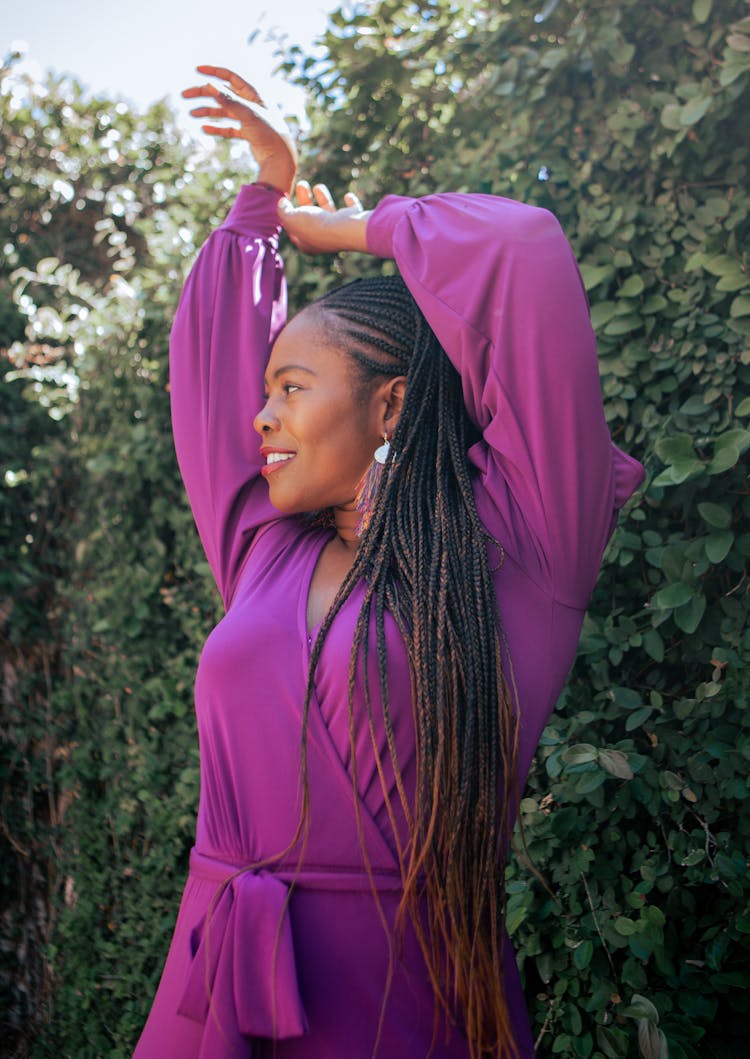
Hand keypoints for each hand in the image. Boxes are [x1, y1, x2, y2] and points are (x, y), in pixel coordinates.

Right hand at [182, 65, 296, 193]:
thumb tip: (209, 85)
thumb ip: (228, 100)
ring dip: (208, 111)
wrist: (281, 158)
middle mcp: (251, 104)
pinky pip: (229, 128)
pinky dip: (217, 128)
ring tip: (192, 115)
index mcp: (253, 93)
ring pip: (224, 111)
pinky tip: (205, 129)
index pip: (230, 77)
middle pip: (222, 94)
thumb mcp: (247, 114)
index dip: (213, 72)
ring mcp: (249, 119)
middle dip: (203, 94)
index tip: (197, 71)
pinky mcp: (248, 134)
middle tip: (185, 96)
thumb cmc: (269, 133)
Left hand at [278, 181, 371, 253]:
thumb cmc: (315, 226)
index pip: (295, 229)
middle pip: (311, 217)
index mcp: (307, 244)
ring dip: (323, 199)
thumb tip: (281, 203)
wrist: (344, 229)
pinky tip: (348, 196)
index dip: (288, 215)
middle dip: (305, 200)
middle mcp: (324, 240)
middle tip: (302, 183)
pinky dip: (351, 203)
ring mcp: (340, 232)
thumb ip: (283, 211)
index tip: (285, 201)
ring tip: (317, 186)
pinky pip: (352, 211)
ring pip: (329, 213)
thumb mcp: (292, 218)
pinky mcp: (354, 223)